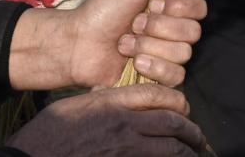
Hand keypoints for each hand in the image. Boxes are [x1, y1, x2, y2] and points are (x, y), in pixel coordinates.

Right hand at [5, 85, 205, 156]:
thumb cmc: (47, 133)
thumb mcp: (76, 105)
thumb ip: (105, 100)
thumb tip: (125, 102)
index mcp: (112, 102)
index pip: (156, 94)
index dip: (176, 100)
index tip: (184, 106)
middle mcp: (123, 123)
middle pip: (170, 121)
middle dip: (190, 129)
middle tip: (198, 137)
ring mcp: (124, 148)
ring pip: (169, 147)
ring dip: (185, 150)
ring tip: (193, 152)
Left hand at [9, 0, 207, 90]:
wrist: (78, 43)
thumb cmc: (104, 9)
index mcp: (172, 8)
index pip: (199, 8)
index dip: (179, 7)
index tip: (153, 4)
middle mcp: (174, 32)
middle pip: (193, 32)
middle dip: (158, 28)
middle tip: (133, 25)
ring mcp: (167, 57)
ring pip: (183, 54)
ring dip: (149, 47)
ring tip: (126, 44)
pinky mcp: (159, 79)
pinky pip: (175, 75)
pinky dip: (153, 67)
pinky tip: (134, 62)